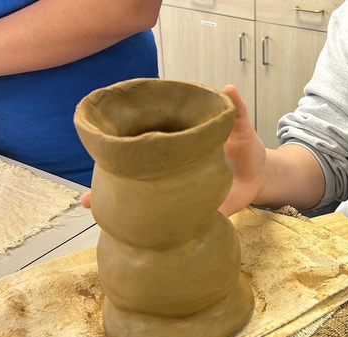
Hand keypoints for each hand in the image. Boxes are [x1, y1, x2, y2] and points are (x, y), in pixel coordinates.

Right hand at [79, 85, 264, 215]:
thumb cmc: (246, 148)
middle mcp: (171, 170)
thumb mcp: (240, 130)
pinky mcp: (192, 211)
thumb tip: (227, 87)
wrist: (260, 177)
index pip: (145, 145)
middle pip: (137, 177)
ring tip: (101, 220)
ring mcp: (179, 192)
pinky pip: (170, 222)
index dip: (123, 148)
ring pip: (147, 201)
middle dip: (113, 185)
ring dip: (126, 211)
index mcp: (177, 147)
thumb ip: (234, 112)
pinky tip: (137, 238)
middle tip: (87, 198)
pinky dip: (156, 230)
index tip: (100, 151)